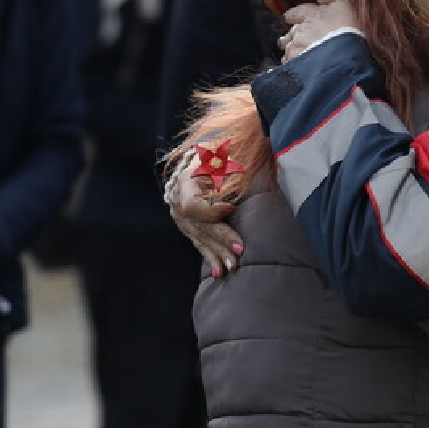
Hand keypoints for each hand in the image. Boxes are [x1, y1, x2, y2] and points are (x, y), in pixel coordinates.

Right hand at [168, 159, 245, 277]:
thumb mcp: (220, 154)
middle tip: (239, 250)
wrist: (199, 158)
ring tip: (232, 267)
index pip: (193, 205)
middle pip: (199, 225)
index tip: (232, 207)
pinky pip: (199, 243)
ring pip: (200, 237)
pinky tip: (219, 273)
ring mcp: (180, 217)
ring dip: (217, 253)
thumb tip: (250, 165)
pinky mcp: (188, 226)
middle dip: (221, 238)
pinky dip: (210, 257)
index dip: (211, 210)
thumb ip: (230, 162)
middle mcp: (178, 202)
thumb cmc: (214, 154)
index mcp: (185, 182)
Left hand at [277, 0, 357, 59]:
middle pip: (289, 34)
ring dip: (292, 51)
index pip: (293, 13)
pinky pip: (288, 64)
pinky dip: (292, 65)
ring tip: (298, 56)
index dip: (294, 16)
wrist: (343, 55)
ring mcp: (295, 49)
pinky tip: (297, 68)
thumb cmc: (346, 28)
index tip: (293, 19)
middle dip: (292, 37)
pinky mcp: (295, 65)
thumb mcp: (345, 5)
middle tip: (299, 41)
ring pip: (288, 50)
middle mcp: (298, 31)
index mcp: (308, 15)